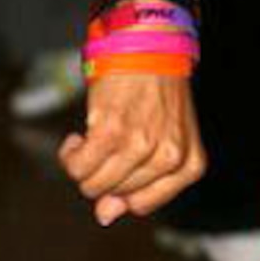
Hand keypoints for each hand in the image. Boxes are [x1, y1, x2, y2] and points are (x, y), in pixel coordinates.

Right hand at [58, 73, 205, 225]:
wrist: (151, 44)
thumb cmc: (158, 93)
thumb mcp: (164, 139)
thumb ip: (138, 183)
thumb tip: (105, 216)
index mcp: (189, 164)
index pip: (141, 205)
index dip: (121, 188)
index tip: (118, 163)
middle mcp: (168, 158)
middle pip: (115, 194)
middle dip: (103, 172)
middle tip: (107, 142)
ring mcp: (141, 146)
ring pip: (93, 185)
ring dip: (83, 165)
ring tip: (92, 138)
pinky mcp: (112, 133)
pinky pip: (77, 167)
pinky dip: (70, 155)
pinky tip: (78, 137)